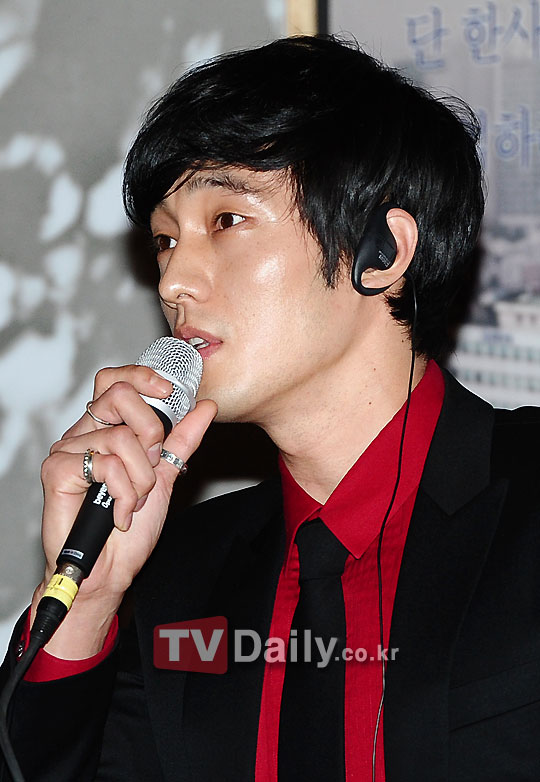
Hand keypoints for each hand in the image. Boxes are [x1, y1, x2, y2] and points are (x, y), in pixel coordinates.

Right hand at [31, 363, 216, 657]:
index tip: (168, 390)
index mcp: (107, 429)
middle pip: (119, 395)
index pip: (117, 381)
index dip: (143, 377)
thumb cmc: (131, 529)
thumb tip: (205, 406)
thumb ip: (183, 440)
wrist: (110, 571)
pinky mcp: (57, 470)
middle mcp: (85, 434)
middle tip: (153, 464)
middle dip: (152, 431)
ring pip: (122, 438)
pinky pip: (107, 465)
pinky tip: (119, 514)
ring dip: (142, 479)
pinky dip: (125, 495)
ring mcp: (68, 450)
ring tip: (134, 501)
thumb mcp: (166, 477)